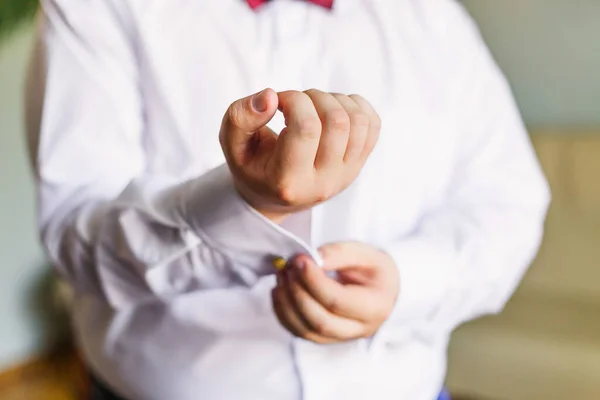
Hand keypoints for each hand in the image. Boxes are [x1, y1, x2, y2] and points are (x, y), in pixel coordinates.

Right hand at [219, 88, 380, 221]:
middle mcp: (323, 183)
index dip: (294, 100)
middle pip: (336, 122)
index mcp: (289, 182)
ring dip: (334, 99)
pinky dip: (355, 105)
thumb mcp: (233, 145)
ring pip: (358, 121)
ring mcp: (345, 175)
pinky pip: (373, 125)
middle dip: (314, 96)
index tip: (278, 101)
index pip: (306, 128)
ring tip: (311, 106)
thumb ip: (241, 118)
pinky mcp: (359, 165)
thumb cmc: (252, 165)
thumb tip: (271, 95)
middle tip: (294, 102)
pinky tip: (331, 109)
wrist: (273, 196)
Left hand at [272, 242, 398, 343]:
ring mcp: (342, 337)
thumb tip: (312, 258)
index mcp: (375, 306)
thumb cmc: (374, 269)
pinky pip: (299, 333)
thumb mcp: (364, 253)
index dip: (313, 281)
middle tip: (288, 267)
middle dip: (297, 293)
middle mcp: (360, 329)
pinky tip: (279, 291)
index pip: (337, 301)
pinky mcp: (326, 338)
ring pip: (306, 331)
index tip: (300, 260)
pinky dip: (283, 313)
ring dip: (286, 303)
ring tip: (282, 275)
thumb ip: (338, 254)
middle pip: (320, 321)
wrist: (381, 288)